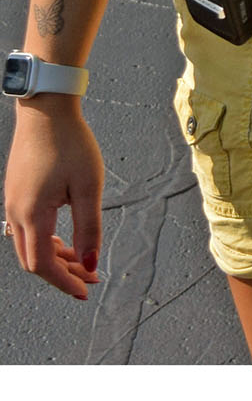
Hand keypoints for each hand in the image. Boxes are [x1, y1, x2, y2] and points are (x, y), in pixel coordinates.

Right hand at [4, 98, 104, 300]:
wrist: (46, 110)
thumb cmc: (70, 143)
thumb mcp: (88, 186)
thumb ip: (89, 227)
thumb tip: (89, 263)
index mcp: (33, 215)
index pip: (43, 265)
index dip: (63, 282)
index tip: (85, 290)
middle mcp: (16, 213)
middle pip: (33, 259)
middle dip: (61, 273)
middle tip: (89, 277)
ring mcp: (13, 203)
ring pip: (29, 245)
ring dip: (54, 257)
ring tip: (81, 260)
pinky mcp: (16, 193)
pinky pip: (27, 229)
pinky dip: (46, 240)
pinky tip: (65, 238)